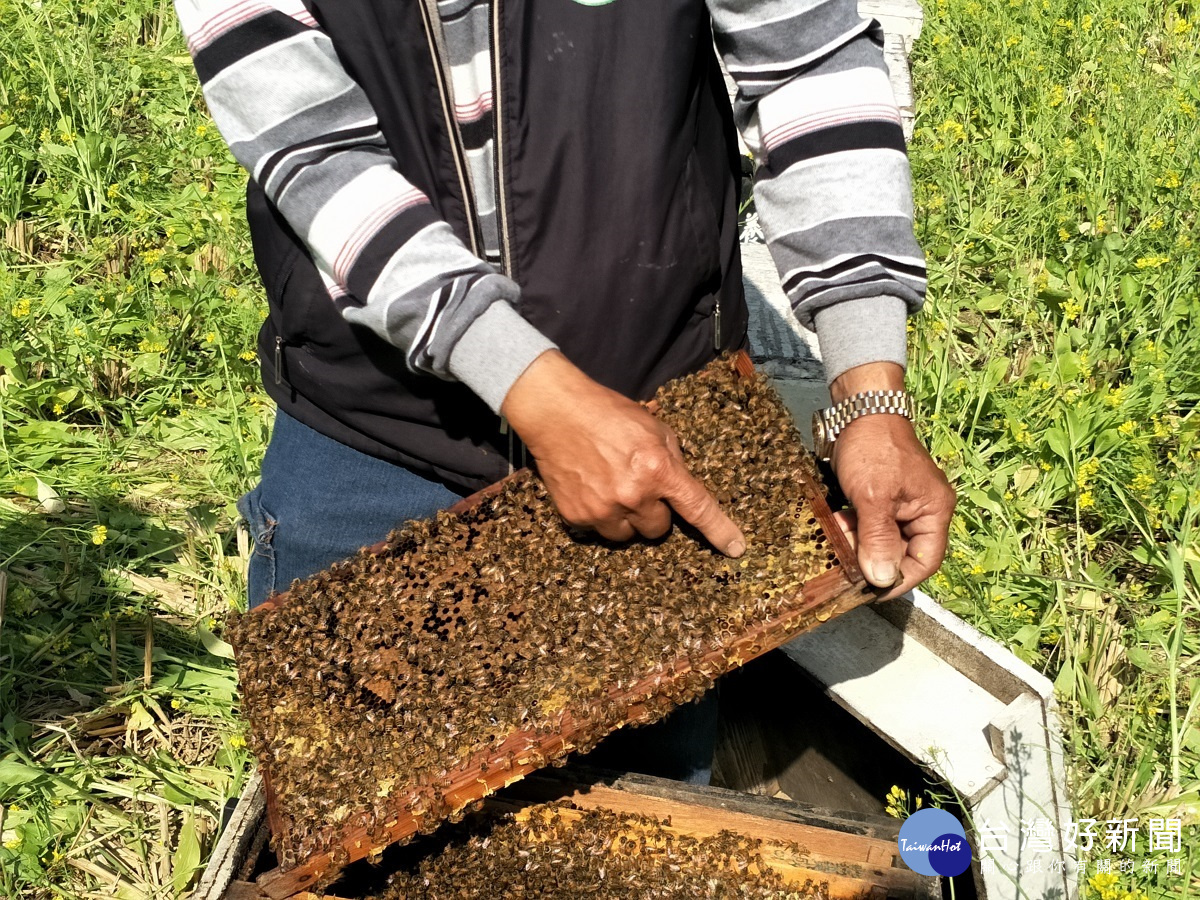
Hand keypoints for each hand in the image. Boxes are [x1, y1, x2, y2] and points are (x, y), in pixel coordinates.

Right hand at [502, 351, 745, 555]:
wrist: (555, 412)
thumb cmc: (608, 413)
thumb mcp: (653, 426)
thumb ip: (672, 458)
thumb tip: (681, 484)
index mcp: (658, 469)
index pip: (697, 508)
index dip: (719, 531)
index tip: (736, 548)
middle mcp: (633, 494)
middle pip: (659, 529)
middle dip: (654, 512)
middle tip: (638, 487)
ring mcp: (603, 509)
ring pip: (628, 536)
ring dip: (626, 519)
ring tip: (611, 488)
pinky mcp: (577, 516)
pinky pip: (598, 530)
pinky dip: (598, 515)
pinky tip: (591, 488)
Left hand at [827, 363, 954, 599]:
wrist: (859, 408)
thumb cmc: (872, 448)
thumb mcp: (874, 497)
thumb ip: (878, 539)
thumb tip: (882, 579)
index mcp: (934, 511)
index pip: (925, 562)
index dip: (899, 579)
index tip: (870, 591)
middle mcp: (923, 511)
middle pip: (902, 552)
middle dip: (872, 557)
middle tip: (845, 560)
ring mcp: (901, 504)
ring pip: (882, 539)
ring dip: (859, 542)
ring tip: (838, 533)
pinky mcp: (881, 497)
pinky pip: (871, 524)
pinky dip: (854, 528)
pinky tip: (836, 522)